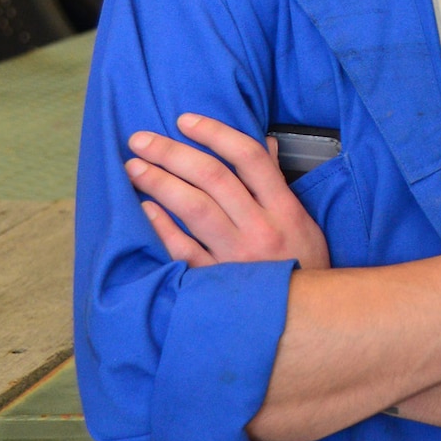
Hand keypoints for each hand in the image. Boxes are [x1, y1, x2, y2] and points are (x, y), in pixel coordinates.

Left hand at [126, 112, 330, 269]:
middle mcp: (260, 228)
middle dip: (173, 153)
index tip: (185, 120)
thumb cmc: (303, 265)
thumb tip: (263, 144)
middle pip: (213, 177)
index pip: (249, 157)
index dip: (215, 133)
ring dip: (160, 182)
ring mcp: (236, 256)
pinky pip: (183, 249)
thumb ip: (277, 183)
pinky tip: (145, 208)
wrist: (305, 319)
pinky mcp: (216, 281)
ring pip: (194, 208)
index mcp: (284, 208)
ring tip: (134, 166)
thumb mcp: (302, 221)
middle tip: (141, 139)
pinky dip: (162, 226)